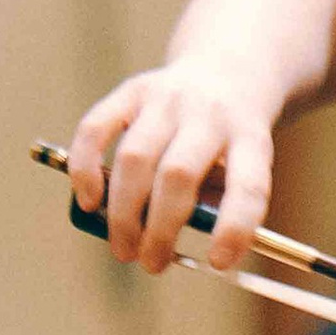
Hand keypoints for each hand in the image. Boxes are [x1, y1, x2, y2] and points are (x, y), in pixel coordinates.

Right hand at [67, 59, 279, 272]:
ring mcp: (168, 97)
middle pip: (177, 175)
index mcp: (250, 136)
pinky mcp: (132, 90)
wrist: (227, 71)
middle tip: (151, 264)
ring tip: (123, 248)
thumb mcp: (244, 167)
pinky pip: (96, 128)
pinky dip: (85, 168)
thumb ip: (214, 204)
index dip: (233, 227)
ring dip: (123, 213)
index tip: (218, 262)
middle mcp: (209, 112)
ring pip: (135, 158)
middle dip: (159, 229)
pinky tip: (89, 202)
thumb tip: (160, 244)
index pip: (247, 185)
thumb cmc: (230, 141)